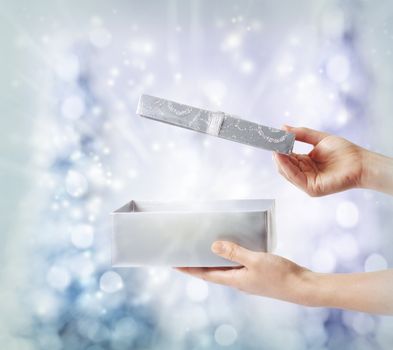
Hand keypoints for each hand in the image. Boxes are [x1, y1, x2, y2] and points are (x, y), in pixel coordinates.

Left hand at [174, 241, 392, 313]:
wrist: (302, 286)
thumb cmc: (280, 275)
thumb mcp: (255, 261)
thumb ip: (234, 252)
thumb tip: (213, 247)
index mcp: (234, 280)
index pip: (205, 274)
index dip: (188, 269)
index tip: (174, 263)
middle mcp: (238, 281)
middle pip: (212, 272)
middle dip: (198, 264)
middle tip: (186, 252)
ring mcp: (247, 278)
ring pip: (225, 268)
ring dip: (213, 260)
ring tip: (204, 248)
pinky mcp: (256, 274)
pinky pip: (237, 264)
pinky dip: (230, 257)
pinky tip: (232, 248)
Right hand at [273, 126, 365, 195]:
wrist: (361, 162)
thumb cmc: (344, 152)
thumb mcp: (319, 139)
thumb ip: (301, 134)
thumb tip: (283, 127)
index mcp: (305, 162)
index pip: (287, 156)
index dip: (278, 147)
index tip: (270, 138)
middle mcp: (304, 173)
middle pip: (284, 165)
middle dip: (276, 153)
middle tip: (269, 141)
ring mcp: (307, 182)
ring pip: (286, 172)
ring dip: (279, 159)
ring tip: (274, 147)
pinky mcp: (311, 188)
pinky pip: (294, 177)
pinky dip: (286, 167)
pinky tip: (281, 155)